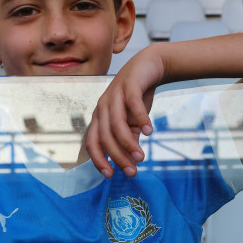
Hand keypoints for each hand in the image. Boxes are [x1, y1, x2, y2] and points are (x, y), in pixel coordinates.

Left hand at [86, 46, 162, 177]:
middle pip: (105, 136)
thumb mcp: (132, 122)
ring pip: (116, 124)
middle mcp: (102, 106)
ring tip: (141, 157)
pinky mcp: (129, 85)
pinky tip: (150, 131)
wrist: (148, 67)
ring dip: (128, 143)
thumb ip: (129, 139)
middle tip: (132, 171)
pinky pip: (132, 105)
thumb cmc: (136, 97)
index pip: (93, 142)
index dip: (98, 159)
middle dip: (117, 156)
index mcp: (99, 117)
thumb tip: (131, 163)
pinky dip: (140, 119)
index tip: (110, 175)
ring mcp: (114, 95)